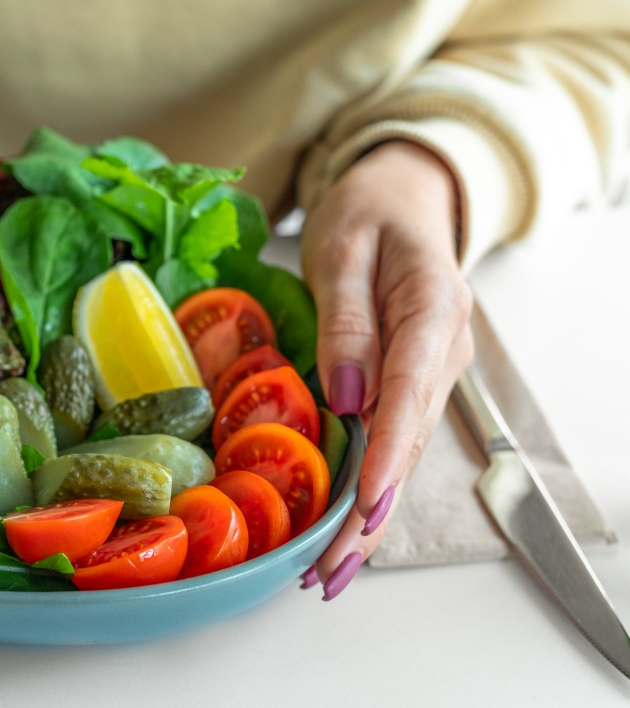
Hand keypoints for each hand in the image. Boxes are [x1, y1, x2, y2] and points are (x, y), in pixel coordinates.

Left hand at [299, 140, 474, 598]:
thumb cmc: (369, 213)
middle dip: (370, 510)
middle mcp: (444, 352)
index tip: (367, 503)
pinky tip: (343, 529)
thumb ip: (348, 320)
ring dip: (368, 515)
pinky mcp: (413, 383)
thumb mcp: (345, 249)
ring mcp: (433, 371)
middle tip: (330, 569)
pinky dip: (369, 487)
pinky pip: (393, 440)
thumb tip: (348, 396)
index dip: (388, 452)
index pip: (411, 390)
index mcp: (433, 311)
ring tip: (328, 573)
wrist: (403, 199)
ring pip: (403, 452)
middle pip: (409, 440)